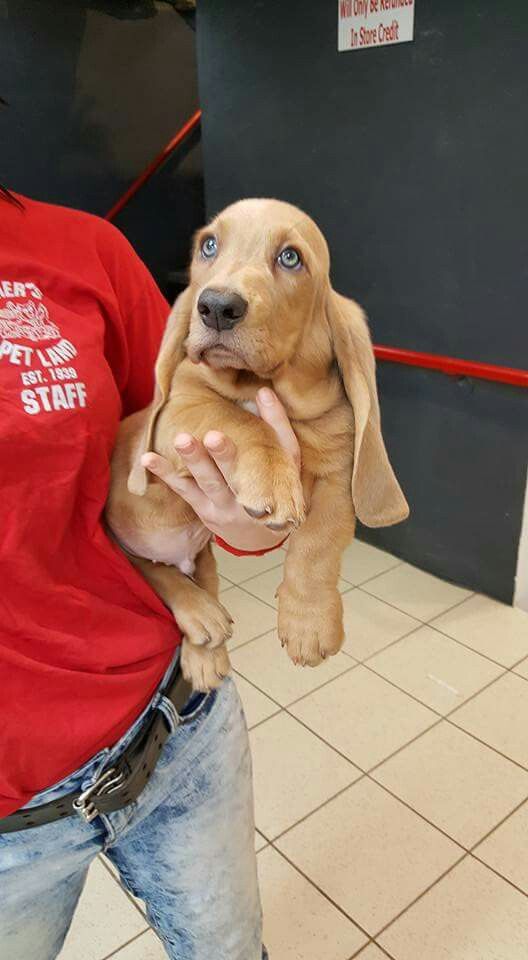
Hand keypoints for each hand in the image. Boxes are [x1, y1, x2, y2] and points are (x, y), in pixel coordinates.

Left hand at [141, 388, 300, 551]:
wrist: (260, 536)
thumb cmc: (276, 489)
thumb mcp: (287, 461)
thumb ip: (277, 426)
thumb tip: (264, 391)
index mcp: (266, 487)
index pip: (259, 470)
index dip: (244, 454)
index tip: (224, 435)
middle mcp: (243, 503)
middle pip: (229, 478)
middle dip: (220, 457)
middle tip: (208, 437)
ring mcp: (220, 507)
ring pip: (205, 483)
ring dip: (192, 461)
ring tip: (180, 439)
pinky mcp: (202, 510)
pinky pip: (183, 490)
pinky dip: (166, 474)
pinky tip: (148, 458)